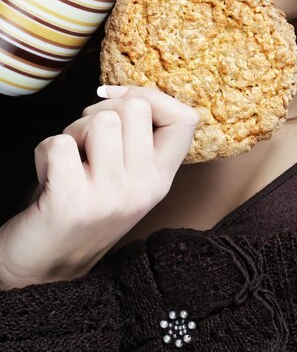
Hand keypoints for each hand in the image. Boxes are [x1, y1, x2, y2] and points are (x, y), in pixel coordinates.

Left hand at [0, 86, 198, 288]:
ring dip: (74, 130)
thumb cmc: (83, 208)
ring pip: (101, 120)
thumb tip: (129, 94)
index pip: (186, 119)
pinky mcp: (71, 202)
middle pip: (136, 108)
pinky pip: (59, 144)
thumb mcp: (126, 178)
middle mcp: (143, 189)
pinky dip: (44, 152)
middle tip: (87, 140)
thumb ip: (138, 142)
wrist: (46, 269)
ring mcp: (110, 197)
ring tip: (70, 157)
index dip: (152, 97)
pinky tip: (49, 175)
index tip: (121, 101)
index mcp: (161, 180)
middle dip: (102, 111)